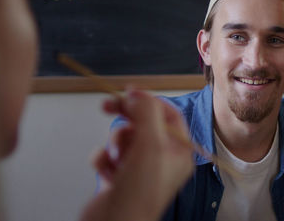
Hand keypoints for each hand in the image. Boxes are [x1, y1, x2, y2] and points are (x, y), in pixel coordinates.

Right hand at [80, 88, 193, 220]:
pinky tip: (106, 170)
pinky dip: (104, 159)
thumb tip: (138, 94)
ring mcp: (141, 169)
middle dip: (126, 117)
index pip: (168, 115)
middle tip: (109, 105)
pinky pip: (109, 155)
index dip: (149, 100)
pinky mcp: (120, 177)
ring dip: (116, 143)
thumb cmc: (139, 192)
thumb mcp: (150, 145)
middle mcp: (163, 159)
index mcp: (179, 151)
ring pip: (124, 138)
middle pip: (144, 124)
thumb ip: (147, 114)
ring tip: (116, 157)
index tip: (129, 91)